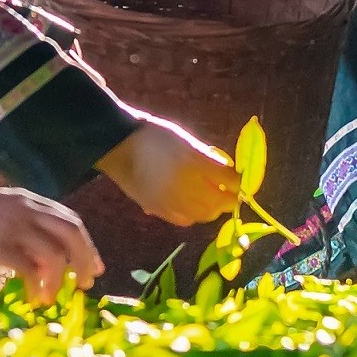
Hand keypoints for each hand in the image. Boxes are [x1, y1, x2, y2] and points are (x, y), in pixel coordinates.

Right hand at [0, 154, 101, 300]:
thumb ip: (18, 226)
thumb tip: (39, 254)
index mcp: (26, 200)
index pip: (69, 220)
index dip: (86, 245)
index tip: (92, 267)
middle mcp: (25, 209)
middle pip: (71, 234)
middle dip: (84, 261)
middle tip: (85, 285)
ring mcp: (11, 227)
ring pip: (54, 254)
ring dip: (59, 280)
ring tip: (52, 299)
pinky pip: (29, 269)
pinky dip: (37, 287)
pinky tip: (33, 299)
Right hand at [95, 119, 243, 227]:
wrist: (119, 146)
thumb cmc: (154, 136)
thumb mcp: (186, 140)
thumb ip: (208, 158)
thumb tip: (226, 172)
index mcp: (193, 161)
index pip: (228, 179)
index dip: (237, 181)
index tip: (237, 179)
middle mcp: (185, 184)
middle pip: (219, 202)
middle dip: (228, 199)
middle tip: (228, 192)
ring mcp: (172, 200)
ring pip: (204, 215)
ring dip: (212, 208)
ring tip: (210, 199)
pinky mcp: (159, 210)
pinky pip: (185, 220)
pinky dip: (193, 214)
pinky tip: (191, 204)